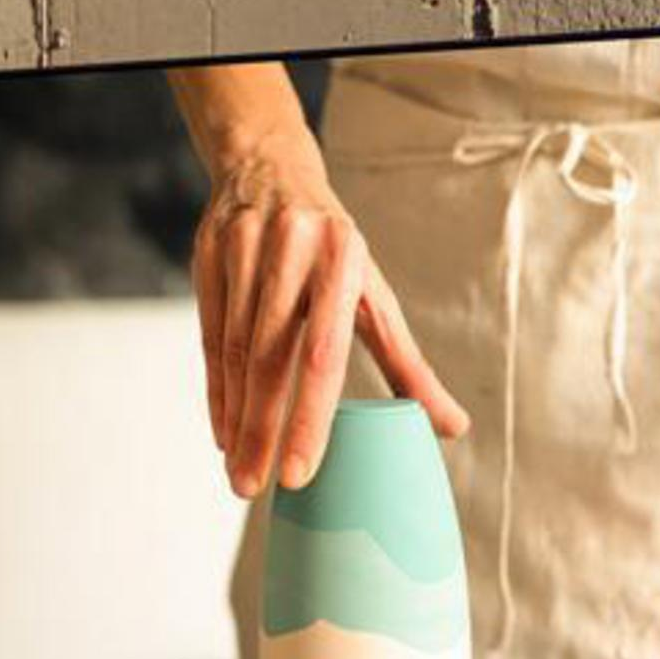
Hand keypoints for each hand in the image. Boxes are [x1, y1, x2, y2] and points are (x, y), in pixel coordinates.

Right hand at [191, 155, 467, 495]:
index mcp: (343, 262)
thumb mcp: (374, 294)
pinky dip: (215, 391)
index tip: (300, 474)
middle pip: (270, 359)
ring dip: (235, 419)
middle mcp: (292, 252)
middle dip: (261, 431)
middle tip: (256, 489)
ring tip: (239, 473)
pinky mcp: (208, 257)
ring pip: (233, 352)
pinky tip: (222, 431)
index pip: (323, 355)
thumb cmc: (333, 248)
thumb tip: (452, 428)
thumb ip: (407, 363)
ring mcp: (244, 251)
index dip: (310, 418)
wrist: (269, 168)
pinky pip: (207, 338)